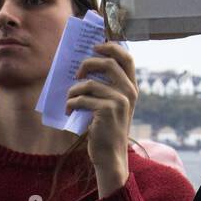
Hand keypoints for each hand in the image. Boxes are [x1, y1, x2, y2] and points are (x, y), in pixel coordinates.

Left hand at [67, 42, 137, 197]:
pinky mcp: (107, 111)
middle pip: (108, 63)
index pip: (127, 58)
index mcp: (131, 88)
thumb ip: (107, 87)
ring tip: (69, 99)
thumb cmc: (106, 128)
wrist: (110, 155)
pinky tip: (69, 110)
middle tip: (77, 73)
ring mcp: (119, 101)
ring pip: (90, 83)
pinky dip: (71, 103)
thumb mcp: (112, 105)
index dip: (112, 47)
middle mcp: (129, 92)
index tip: (96, 45)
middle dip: (88, 63)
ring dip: (74, 90)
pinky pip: (82, 98)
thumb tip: (85, 66)